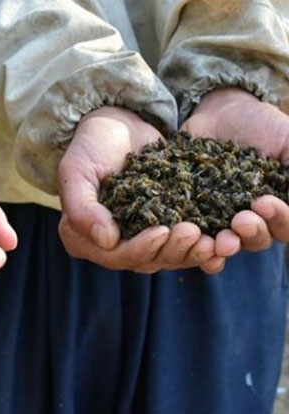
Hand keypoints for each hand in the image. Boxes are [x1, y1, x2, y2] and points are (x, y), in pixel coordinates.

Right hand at [58, 106, 224, 273]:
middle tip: (196, 233)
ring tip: (214, 241)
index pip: (115, 255)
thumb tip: (107, 241)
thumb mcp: (76, 170)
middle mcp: (110, 246)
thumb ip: (82, 207)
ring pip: (169, 258)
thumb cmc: (90, 145)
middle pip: (145, 261)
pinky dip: (203, 247)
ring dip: (192, 253)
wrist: (118, 124)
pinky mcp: (164, 227)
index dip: (140, 248)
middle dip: (173, 251)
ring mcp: (139, 239)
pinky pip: (184, 246)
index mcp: (82, 238)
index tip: (162, 231)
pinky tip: (221, 243)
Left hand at [183, 87, 288, 251]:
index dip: (281, 220)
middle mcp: (256, 219)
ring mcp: (222, 219)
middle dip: (253, 232)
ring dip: (226, 244)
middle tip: (241, 219)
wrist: (218, 112)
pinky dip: (194, 244)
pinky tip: (192, 241)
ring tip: (220, 238)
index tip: (266, 202)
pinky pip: (194, 238)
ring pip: (229, 243)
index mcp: (283, 207)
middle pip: (260, 240)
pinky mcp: (191, 216)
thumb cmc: (263, 126)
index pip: (287, 227)